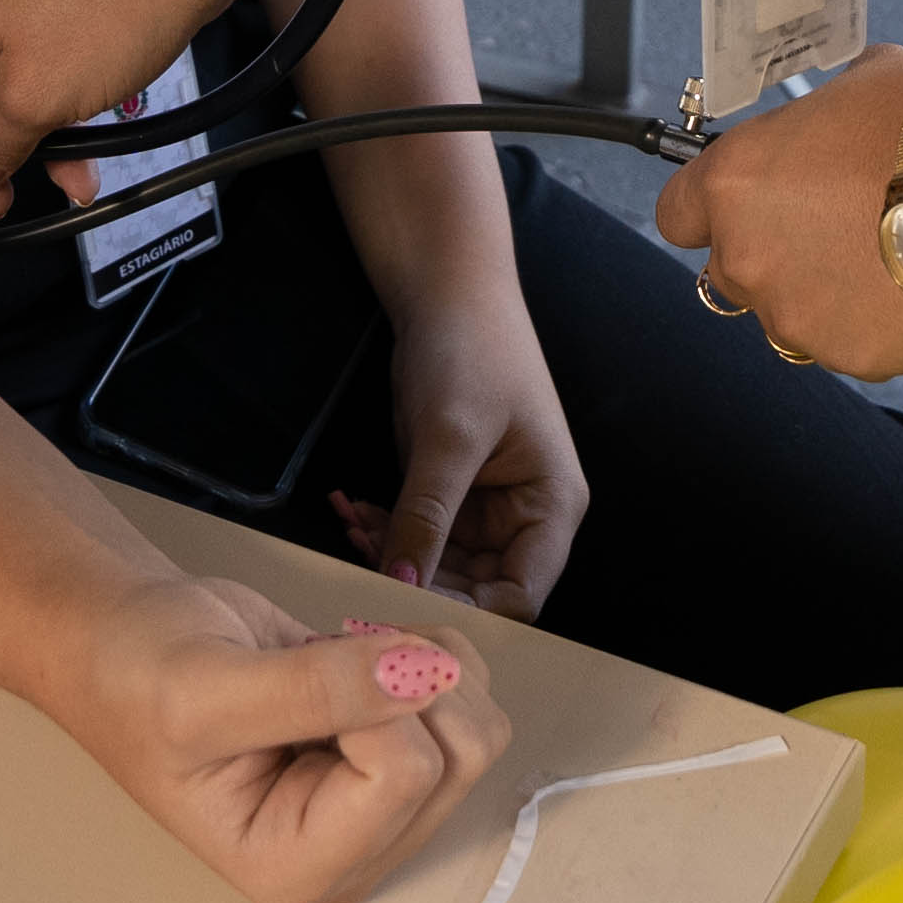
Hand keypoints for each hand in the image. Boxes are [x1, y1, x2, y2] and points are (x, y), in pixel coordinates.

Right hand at [65, 576, 510, 902]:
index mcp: (294, 868)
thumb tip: (420, 674)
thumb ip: (314, 690)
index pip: (404, 778)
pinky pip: (470, 701)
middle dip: (403, 680)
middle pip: (457, 759)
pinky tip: (360, 655)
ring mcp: (380, 810)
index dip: (371, 702)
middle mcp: (349, 852)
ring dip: (420, 664)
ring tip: (334, 657)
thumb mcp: (205, 689)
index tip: (303, 674)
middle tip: (321, 659)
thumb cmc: (141, 679)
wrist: (128, 643)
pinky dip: (428, 653)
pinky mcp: (400, 762)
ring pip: (477, 731)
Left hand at [346, 281, 586, 622]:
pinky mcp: (448, 493)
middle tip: (360, 568)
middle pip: (477, 590)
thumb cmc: (472, 350)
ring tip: (351, 526)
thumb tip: (400, 587)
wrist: (447, 289)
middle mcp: (524, 517)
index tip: (405, 607)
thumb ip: (427, 516)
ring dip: (391, 556)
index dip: (467, 613)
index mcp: (552, 506)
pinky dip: (382, 529)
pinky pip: (416, 534)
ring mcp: (484, 507)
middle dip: (417, 583)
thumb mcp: (449, 436)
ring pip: (438, 567)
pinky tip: (351, 510)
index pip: (520, 596)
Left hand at [651, 44, 902, 384]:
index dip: (709, 209)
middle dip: (773, 252)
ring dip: (820, 292)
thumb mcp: (865, 82)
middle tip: (833, 226)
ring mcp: (795, 316)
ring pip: (790, 313)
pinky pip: (846, 342)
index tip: (744, 203)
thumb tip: (841, 108)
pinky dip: (870, 322)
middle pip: (732, 270)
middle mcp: (747, 257)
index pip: (678, 214)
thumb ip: (827, 109)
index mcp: (734, 184)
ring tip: (881, 259)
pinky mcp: (849, 355)